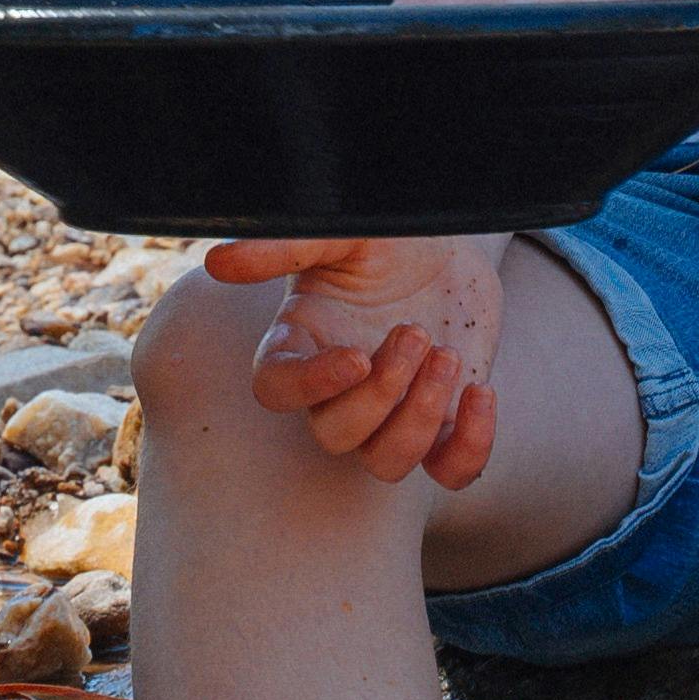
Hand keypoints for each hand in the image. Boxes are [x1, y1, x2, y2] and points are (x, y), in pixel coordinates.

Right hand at [207, 233, 506, 485]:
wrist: (447, 243)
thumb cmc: (385, 234)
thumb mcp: (341, 229)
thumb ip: (285, 245)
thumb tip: (217, 262)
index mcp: (302, 342)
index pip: (277, 390)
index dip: (311, 386)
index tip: (357, 357)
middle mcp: (339, 389)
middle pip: (336, 436)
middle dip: (382, 394)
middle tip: (415, 332)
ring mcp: (392, 411)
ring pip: (387, 462)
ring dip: (420, 419)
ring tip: (447, 356)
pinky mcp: (444, 423)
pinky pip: (451, 470)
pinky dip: (471, 448)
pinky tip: (481, 391)